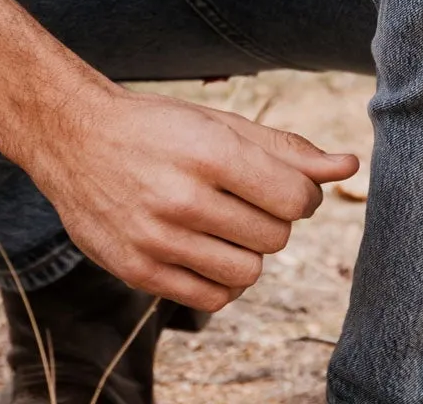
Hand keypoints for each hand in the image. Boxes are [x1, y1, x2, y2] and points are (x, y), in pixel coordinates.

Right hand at [27, 87, 358, 311]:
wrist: (73, 138)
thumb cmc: (156, 127)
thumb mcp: (216, 124)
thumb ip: (284, 149)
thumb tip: (348, 166)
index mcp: (207, 151)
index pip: (295, 199)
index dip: (299, 195)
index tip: (278, 185)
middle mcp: (182, 198)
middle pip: (275, 238)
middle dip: (270, 220)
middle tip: (239, 198)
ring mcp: (158, 239)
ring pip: (248, 272)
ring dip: (244, 251)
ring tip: (217, 222)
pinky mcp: (140, 272)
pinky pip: (213, 299)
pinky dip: (219, 278)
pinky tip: (200, 248)